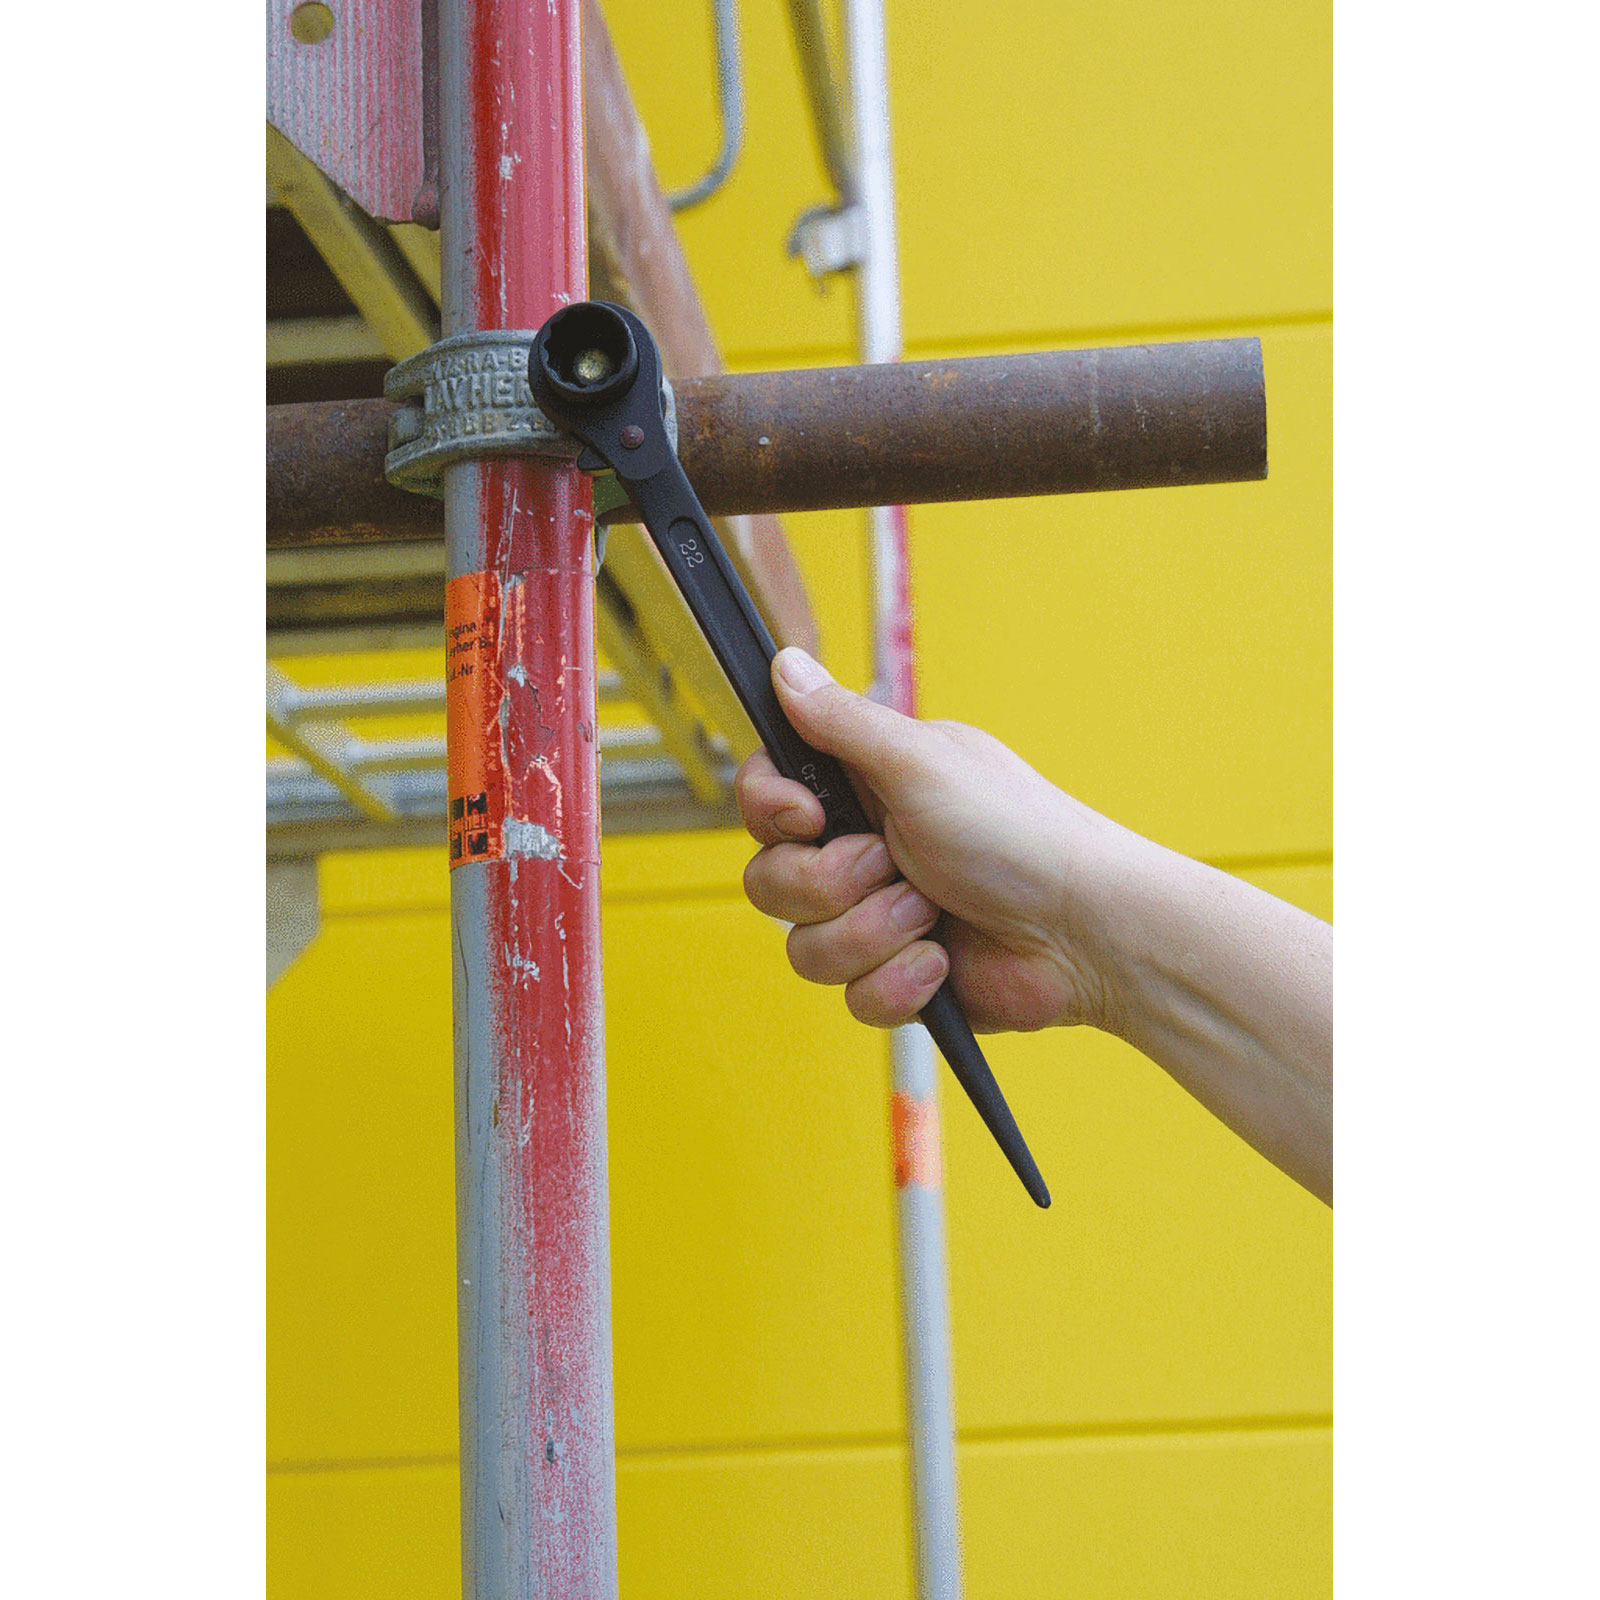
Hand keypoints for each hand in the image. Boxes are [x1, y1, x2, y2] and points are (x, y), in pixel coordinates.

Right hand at [736, 648, 1126, 1034]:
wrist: (1085, 933)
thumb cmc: (1021, 835)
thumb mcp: (921, 763)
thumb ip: (840, 721)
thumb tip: (784, 665)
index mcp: (867, 786)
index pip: (768, 794)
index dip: (772, 810)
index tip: (809, 815)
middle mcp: (865, 848)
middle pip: (771, 879)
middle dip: (830, 883)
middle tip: (891, 863)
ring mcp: (878, 917)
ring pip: (804, 947)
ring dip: (872, 933)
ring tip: (932, 912)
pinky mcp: (898, 975)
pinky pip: (851, 997)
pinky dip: (899, 981)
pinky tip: (943, 961)